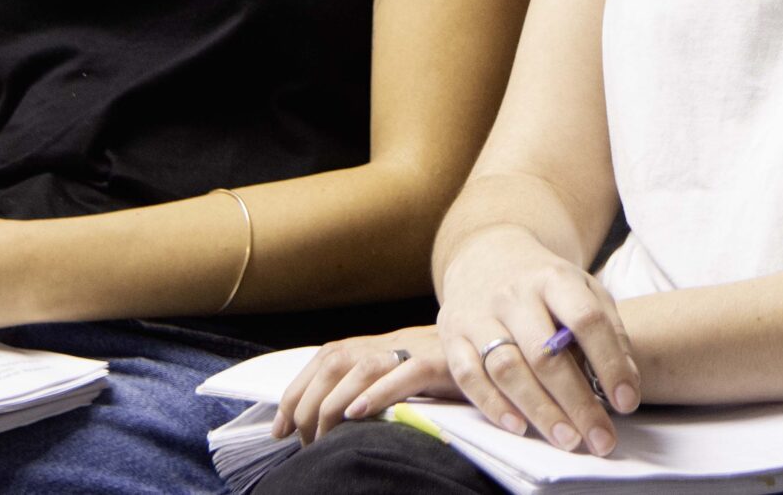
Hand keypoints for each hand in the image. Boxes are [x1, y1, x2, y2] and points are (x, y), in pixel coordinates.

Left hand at [275, 330, 456, 443]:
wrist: (502, 346)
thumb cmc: (454, 372)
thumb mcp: (408, 377)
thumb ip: (376, 388)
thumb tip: (335, 421)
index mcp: (380, 344)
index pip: (325, 358)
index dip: (297, 391)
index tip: (279, 428)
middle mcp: (393, 342)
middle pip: (334, 360)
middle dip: (307, 401)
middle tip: (303, 440)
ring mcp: (418, 349)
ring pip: (362, 365)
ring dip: (333, 402)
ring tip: (321, 435)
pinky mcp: (444, 363)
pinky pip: (406, 374)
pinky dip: (378, 393)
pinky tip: (358, 413)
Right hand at [434, 224, 639, 455]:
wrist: (486, 255)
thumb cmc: (545, 284)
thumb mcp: (583, 289)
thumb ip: (609, 332)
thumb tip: (627, 387)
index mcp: (554, 279)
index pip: (586, 320)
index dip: (610, 363)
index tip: (627, 401)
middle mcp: (513, 295)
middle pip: (545, 354)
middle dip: (577, 402)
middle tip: (601, 439)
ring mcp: (478, 315)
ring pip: (507, 369)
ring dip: (540, 411)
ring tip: (569, 440)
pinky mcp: (452, 336)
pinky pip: (470, 377)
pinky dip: (494, 406)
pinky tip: (520, 428)